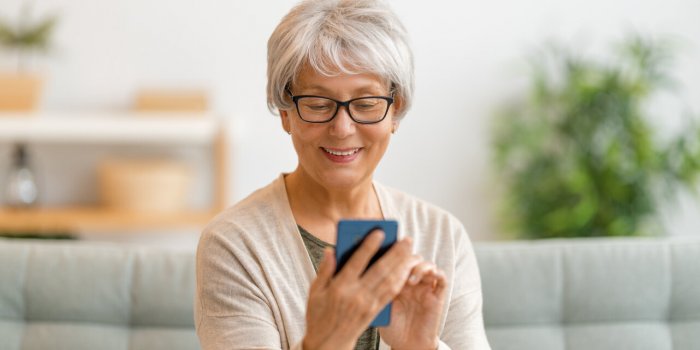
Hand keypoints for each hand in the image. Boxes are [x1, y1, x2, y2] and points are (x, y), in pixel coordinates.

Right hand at [302, 231, 419, 349]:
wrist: (328, 343)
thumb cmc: (319, 315)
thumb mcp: (315, 292)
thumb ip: (324, 270)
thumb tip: (331, 249)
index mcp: (340, 287)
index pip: (357, 262)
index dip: (369, 246)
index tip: (379, 232)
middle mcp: (357, 295)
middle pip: (380, 270)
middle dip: (395, 253)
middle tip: (406, 239)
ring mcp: (368, 304)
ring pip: (389, 281)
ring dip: (402, 264)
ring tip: (409, 251)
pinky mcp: (375, 311)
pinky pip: (390, 294)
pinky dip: (400, 280)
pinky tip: (406, 270)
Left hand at [379, 259, 447, 349]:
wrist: (406, 345)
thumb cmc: (392, 328)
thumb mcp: (380, 306)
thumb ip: (377, 290)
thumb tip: (364, 273)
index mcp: (396, 281)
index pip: (397, 260)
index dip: (392, 253)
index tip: (385, 251)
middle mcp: (411, 282)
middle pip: (412, 258)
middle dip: (406, 257)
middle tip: (399, 262)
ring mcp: (425, 287)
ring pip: (427, 265)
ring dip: (420, 266)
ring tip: (410, 279)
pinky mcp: (437, 296)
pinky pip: (442, 278)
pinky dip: (437, 273)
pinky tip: (426, 278)